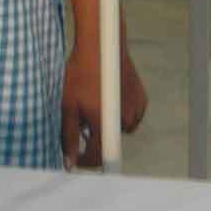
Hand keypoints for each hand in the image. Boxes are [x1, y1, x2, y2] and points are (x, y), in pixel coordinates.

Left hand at [61, 39, 144, 166]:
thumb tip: (70, 162)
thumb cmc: (80, 74)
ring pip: (122, 130)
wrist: (101, 47)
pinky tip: (111, 99)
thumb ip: (69, 138)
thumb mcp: (68, 107)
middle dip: (95, 138)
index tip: (76, 159)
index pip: (98, 157)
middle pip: (110, 143)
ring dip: (110, 125)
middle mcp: (124, 120)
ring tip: (96, 106)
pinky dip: (122, 113)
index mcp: (104, 124)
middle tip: (82, 121)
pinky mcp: (142, 99)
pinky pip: (133, 117)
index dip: (86, 162)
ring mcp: (136, 110)